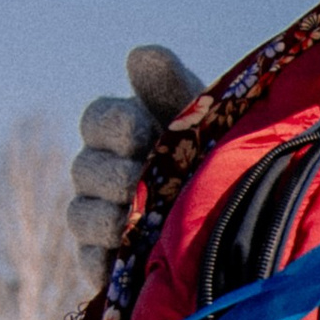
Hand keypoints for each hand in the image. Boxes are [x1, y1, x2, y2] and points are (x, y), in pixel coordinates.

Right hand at [67, 44, 206, 256]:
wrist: (238, 216)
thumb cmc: (213, 153)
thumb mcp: (199, 117)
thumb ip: (169, 85)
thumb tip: (141, 56)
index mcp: (117, 131)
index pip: (96, 120)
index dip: (115, 126)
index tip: (143, 131)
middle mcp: (99, 173)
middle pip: (84, 169)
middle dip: (116, 175)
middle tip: (144, 182)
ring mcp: (97, 218)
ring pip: (81, 215)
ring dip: (110, 217)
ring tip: (145, 220)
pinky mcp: (104, 264)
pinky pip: (90, 262)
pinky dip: (108, 259)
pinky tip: (135, 257)